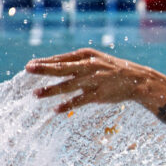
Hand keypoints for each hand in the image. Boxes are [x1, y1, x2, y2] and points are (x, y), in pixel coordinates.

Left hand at [26, 48, 152, 112]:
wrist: (138, 79)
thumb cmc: (114, 69)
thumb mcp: (96, 59)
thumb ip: (78, 62)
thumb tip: (55, 66)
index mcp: (87, 55)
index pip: (61, 58)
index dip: (45, 61)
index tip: (30, 65)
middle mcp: (88, 66)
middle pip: (61, 68)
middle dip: (43, 69)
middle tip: (27, 69)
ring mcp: (93, 80)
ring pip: (67, 85)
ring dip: (50, 90)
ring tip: (35, 94)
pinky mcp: (99, 94)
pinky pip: (79, 101)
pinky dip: (67, 105)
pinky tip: (56, 109)